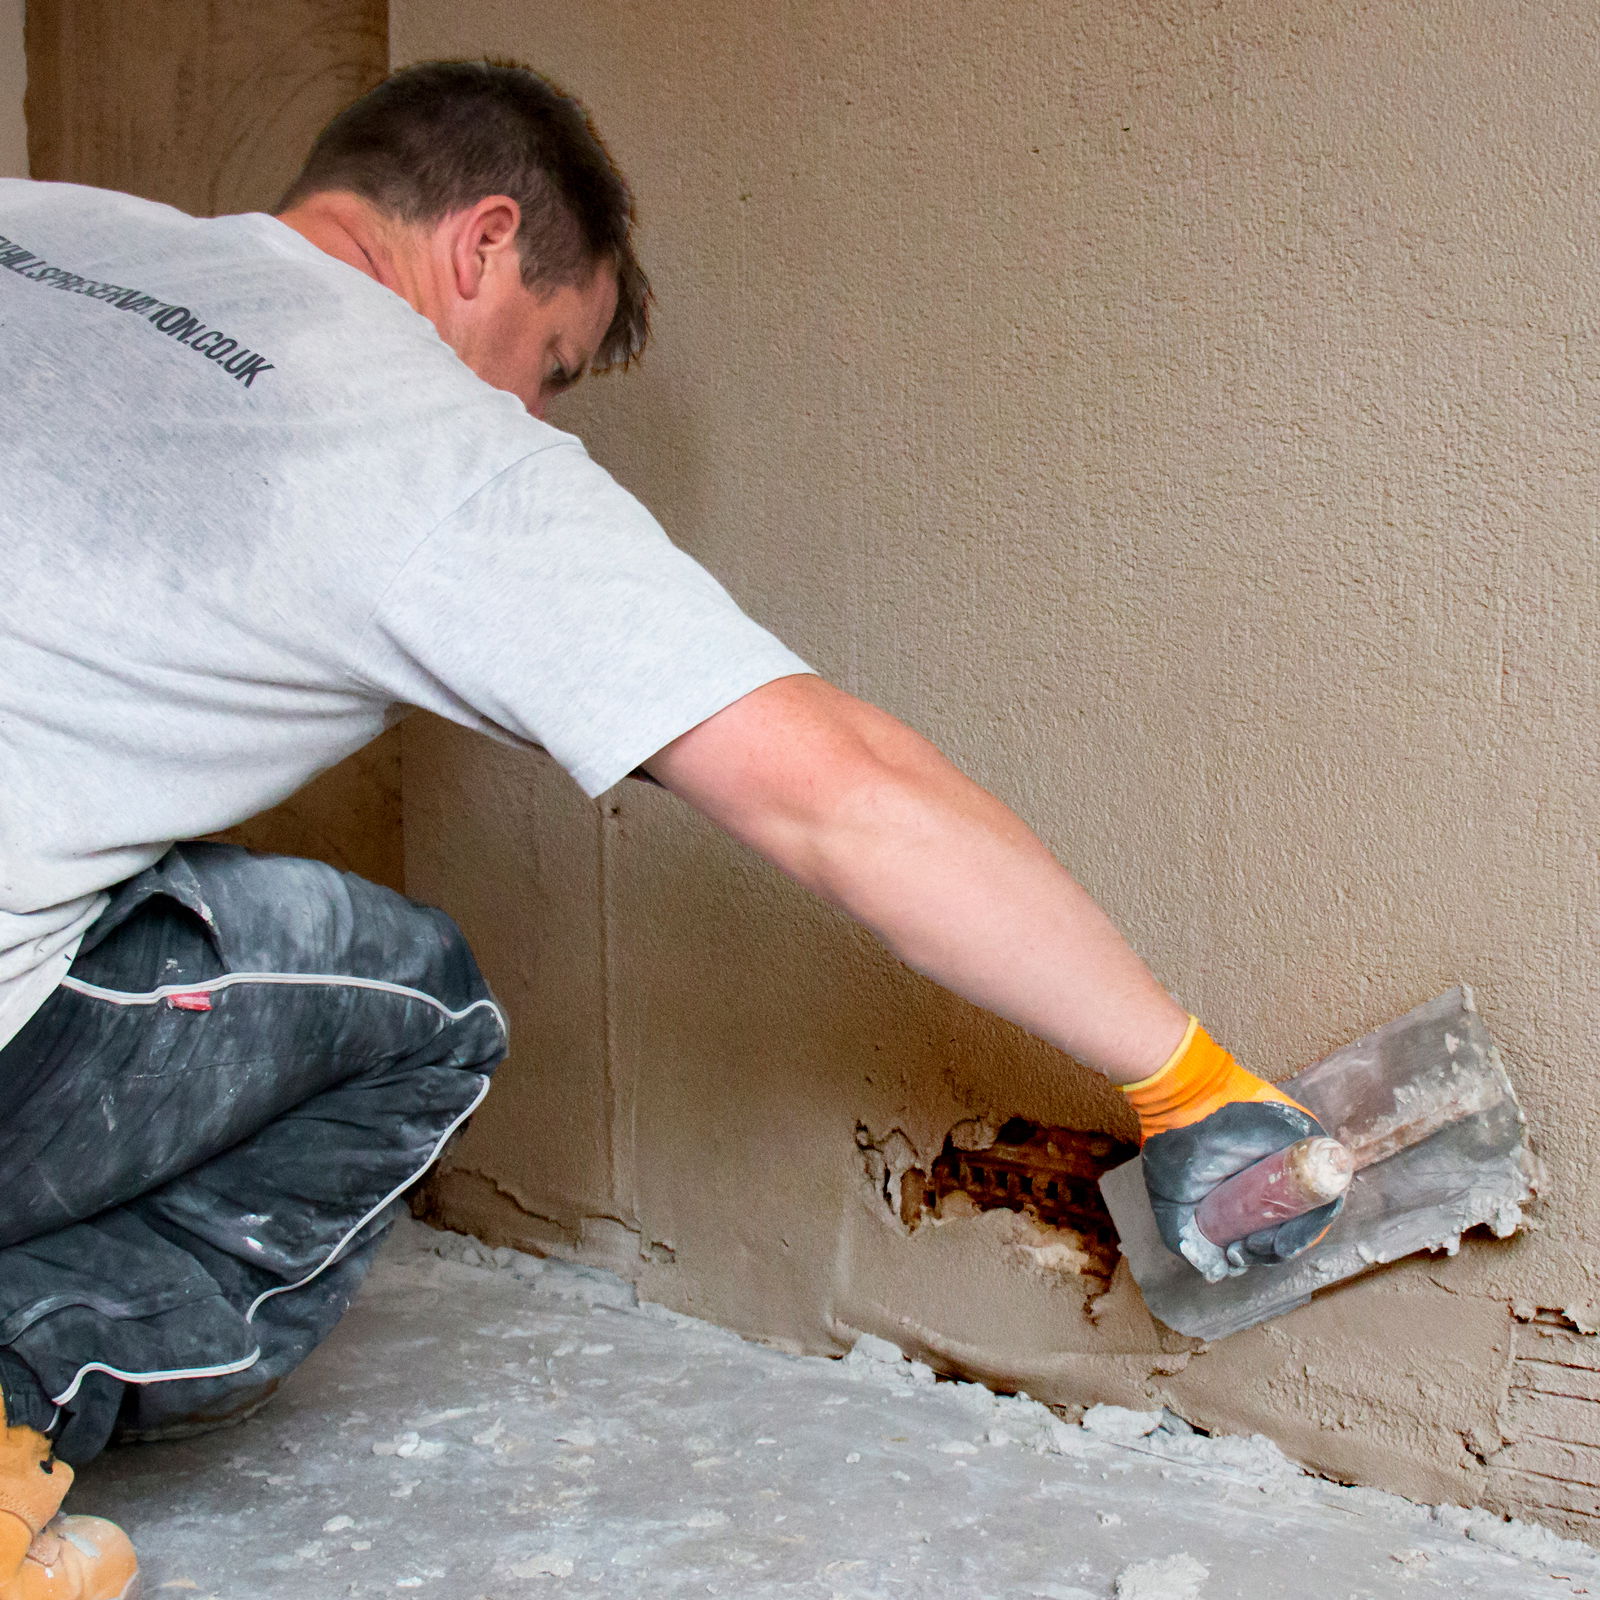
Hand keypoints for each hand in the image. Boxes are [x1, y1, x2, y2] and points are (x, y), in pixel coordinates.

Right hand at [1120, 1019, 1343, 1281]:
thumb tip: (1217, 1272)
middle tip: (1248, 1251)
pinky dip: (1317, 1211)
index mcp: (1250, 1192)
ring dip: (1295, 1237)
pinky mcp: (1310, 1140)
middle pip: (1295, 1225)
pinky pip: (1329, 1183)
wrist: (1181, 1101)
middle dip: (1275, 1248)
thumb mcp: (1173, 1204)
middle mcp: (1276, 1179)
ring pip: (1314, 1210)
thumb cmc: (1173, 1145)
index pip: (1269, 1230)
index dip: (1259, 1250)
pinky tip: (1288, 1225)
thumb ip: (1188, 1241)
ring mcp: (1295, 1161)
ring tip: (1262, 1244)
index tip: (1237, 1255)